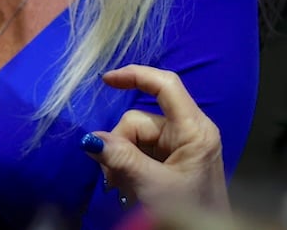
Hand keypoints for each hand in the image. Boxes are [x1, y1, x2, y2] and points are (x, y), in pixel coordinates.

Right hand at [82, 65, 229, 212]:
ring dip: (122, 161)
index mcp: (194, 129)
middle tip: (112, 179)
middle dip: (120, 146)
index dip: (136, 75)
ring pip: (136, 137)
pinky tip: (128, 186)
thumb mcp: (153, 185)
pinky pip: (142, 151)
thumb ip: (122, 160)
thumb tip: (91, 139)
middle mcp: (189, 130)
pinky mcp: (173, 159)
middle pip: (141, 120)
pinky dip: (129, 166)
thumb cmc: (191, 211)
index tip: (106, 80)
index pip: (165, 86)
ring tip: (121, 187)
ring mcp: (180, 145)